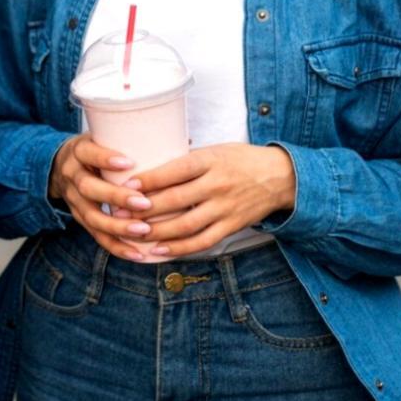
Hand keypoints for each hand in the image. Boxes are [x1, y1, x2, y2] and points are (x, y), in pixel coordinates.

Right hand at [46, 134, 161, 261]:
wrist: (59, 165)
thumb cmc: (96, 149)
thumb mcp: (105, 137)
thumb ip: (137, 141)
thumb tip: (187, 141)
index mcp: (79, 151)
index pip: (88, 153)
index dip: (105, 158)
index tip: (129, 162)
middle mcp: (72, 175)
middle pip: (88, 188)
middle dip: (116, 197)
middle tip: (144, 202)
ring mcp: (73, 200)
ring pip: (91, 217)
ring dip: (118, 226)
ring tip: (143, 230)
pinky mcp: (79, 219)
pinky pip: (96, 236)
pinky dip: (116, 246)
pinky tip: (136, 254)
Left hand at [130, 144, 296, 257]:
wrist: (281, 176)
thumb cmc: (240, 159)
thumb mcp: (215, 150)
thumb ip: (187, 160)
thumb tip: (148, 165)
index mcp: (211, 161)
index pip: (176, 170)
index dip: (150, 179)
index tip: (126, 185)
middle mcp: (218, 185)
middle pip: (176, 200)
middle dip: (145, 208)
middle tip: (119, 212)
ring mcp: (225, 208)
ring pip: (186, 225)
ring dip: (157, 232)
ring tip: (133, 234)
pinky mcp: (232, 226)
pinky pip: (202, 241)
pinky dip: (179, 248)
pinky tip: (158, 251)